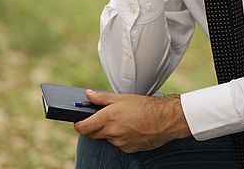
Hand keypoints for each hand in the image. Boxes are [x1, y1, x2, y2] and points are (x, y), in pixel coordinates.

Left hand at [74, 90, 190, 152]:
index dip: (79, 124)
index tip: (79, 121)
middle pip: (92, 134)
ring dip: (110, 131)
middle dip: (94, 127)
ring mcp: (119, 142)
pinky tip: (131, 128)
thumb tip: (88, 95)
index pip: (83, 127)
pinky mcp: (127, 149)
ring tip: (124, 120)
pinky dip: (120, 137)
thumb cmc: (145, 105)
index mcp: (108, 117)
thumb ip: (102, 98)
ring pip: (107, 138)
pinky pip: (118, 143)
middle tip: (102, 117)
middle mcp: (112, 132)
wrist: (164, 119)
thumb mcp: (122, 97)